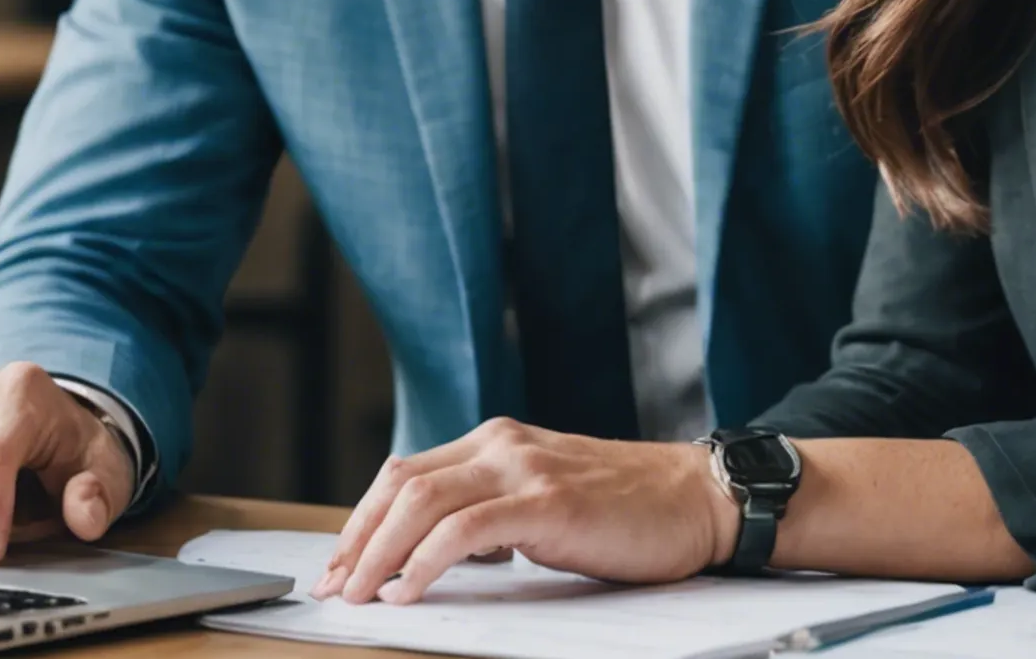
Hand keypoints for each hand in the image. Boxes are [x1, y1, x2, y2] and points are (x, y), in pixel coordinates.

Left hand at [312, 418, 737, 604]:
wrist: (701, 500)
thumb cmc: (631, 512)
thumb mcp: (546, 501)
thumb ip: (493, 515)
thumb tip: (432, 554)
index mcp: (497, 442)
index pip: (406, 474)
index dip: (363, 520)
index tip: (341, 564)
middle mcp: (501, 445)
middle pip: (399, 484)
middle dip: (356, 538)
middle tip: (334, 584)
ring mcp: (522, 469)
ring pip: (420, 503)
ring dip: (377, 553)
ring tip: (359, 594)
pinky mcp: (546, 502)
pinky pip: (463, 531)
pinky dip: (424, 562)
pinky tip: (408, 590)